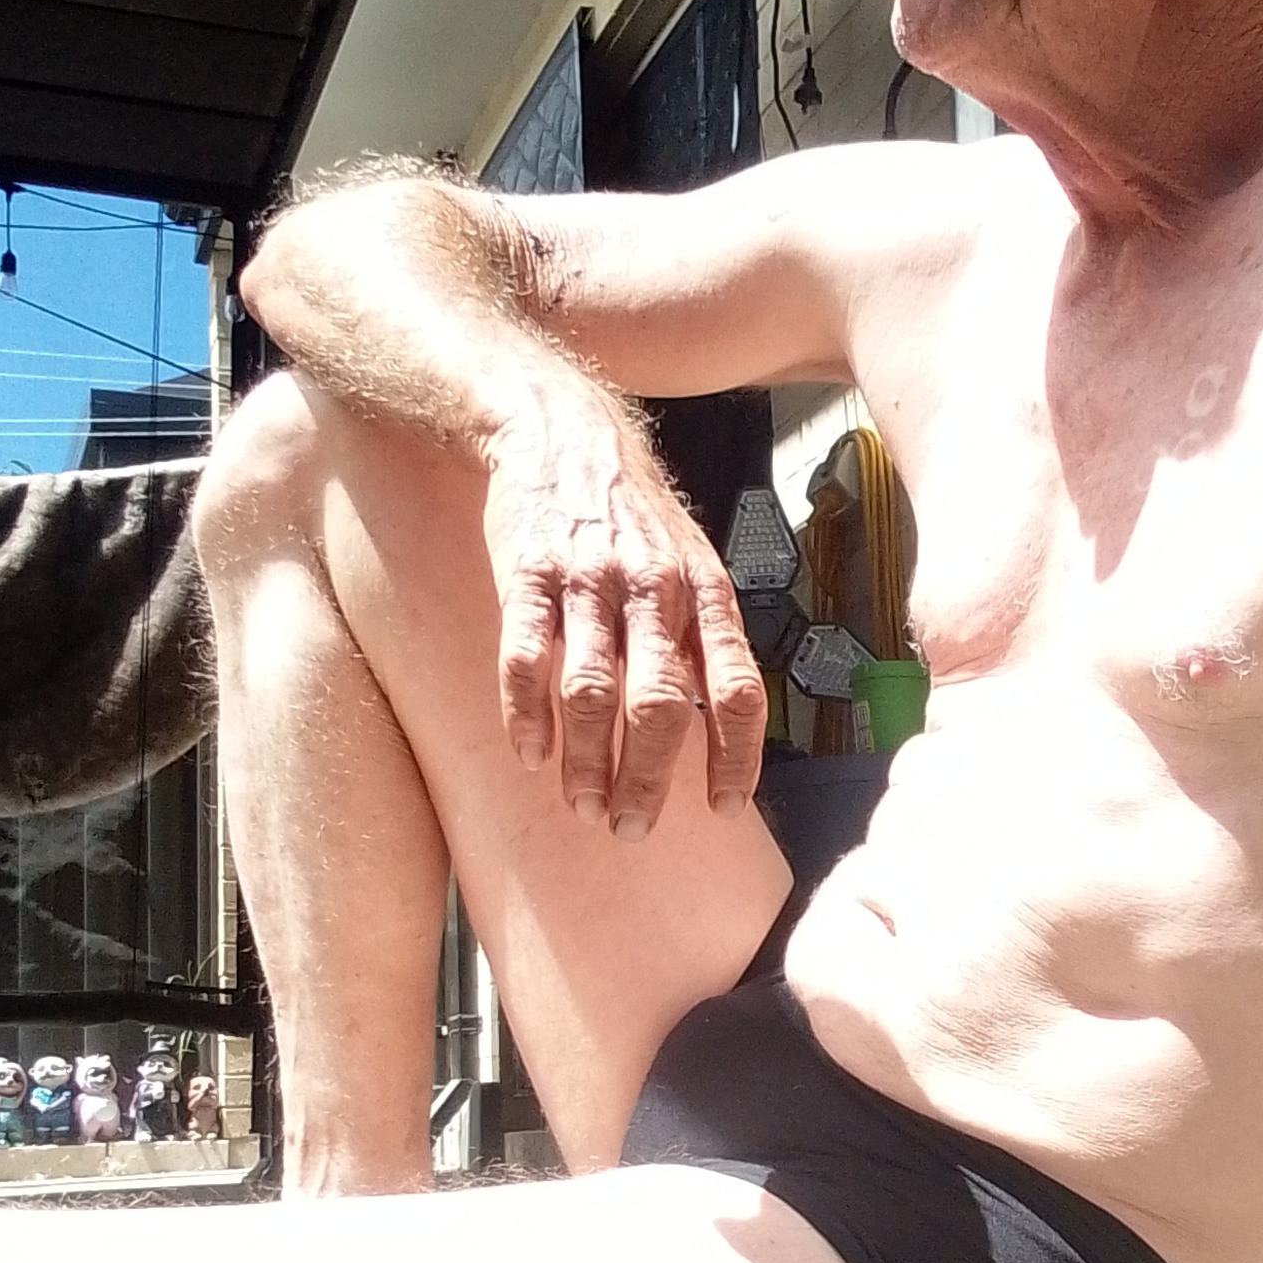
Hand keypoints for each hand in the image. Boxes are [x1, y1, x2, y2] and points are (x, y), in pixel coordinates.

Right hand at [482, 413, 767, 837]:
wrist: (563, 434)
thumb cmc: (635, 518)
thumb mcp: (693, 565)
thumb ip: (707, 641)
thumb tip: (723, 732)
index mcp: (706, 593)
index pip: (736, 690)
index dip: (735, 757)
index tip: (724, 809)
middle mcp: (654, 590)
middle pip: (660, 705)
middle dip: (647, 779)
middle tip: (632, 828)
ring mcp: (589, 582)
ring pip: (591, 692)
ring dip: (586, 762)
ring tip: (584, 805)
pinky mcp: (527, 574)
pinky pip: (526, 658)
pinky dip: (527, 715)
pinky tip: (531, 753)